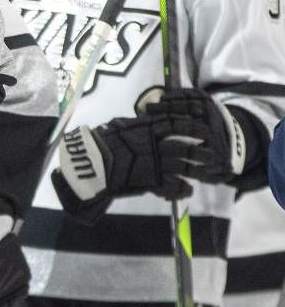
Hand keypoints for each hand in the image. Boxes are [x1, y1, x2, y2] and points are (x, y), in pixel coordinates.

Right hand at [52, 87, 245, 222]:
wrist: (91, 164)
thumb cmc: (102, 142)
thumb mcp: (119, 126)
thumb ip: (136, 124)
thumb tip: (145, 115)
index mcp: (147, 129)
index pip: (176, 123)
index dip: (193, 126)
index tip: (205, 129)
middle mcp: (154, 145)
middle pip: (185, 147)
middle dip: (201, 152)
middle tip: (214, 157)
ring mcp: (154, 163)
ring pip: (183, 166)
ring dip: (198, 171)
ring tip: (209, 176)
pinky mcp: (150, 181)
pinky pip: (172, 186)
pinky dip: (182, 189)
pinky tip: (187, 191)